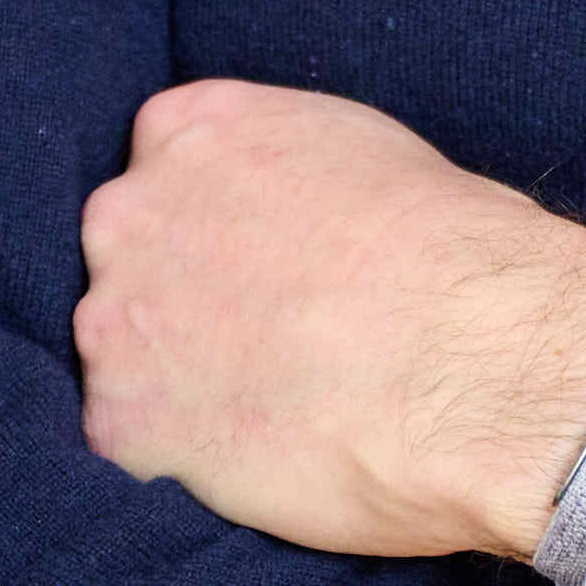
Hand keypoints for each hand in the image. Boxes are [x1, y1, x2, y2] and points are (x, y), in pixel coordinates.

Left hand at [74, 79, 585, 559]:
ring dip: (177, 380)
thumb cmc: (456, 257)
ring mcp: (114, 318)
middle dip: (182, 297)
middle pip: (130, 255)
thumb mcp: (369, 154)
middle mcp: (132, 210)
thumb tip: (289, 215)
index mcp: (196, 127)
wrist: (472, 363)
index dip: (214, 223)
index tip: (256, 262)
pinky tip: (255, 455)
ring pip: (122, 352)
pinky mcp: (120, 422)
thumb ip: (288, 176)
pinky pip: (129, 443)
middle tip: (266, 340)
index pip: (164, 163)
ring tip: (270, 407)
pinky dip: (179, 458)